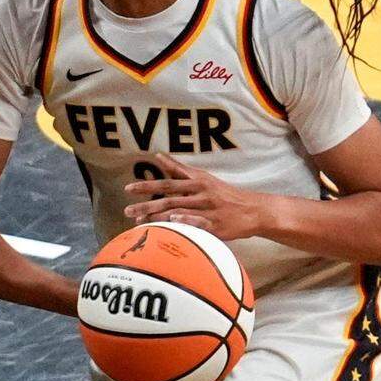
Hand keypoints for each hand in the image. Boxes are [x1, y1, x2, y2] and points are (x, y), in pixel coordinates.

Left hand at [122, 154, 268, 240]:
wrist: (253, 209)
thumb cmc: (223, 193)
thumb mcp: (203, 177)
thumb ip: (179, 169)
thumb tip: (159, 156)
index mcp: (196, 182)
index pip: (167, 183)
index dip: (147, 185)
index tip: (128, 188)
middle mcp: (200, 193)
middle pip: (169, 198)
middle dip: (146, 204)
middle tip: (127, 210)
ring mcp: (208, 209)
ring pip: (180, 210)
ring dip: (159, 215)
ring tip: (141, 220)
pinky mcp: (216, 224)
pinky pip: (200, 222)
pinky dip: (187, 220)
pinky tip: (174, 221)